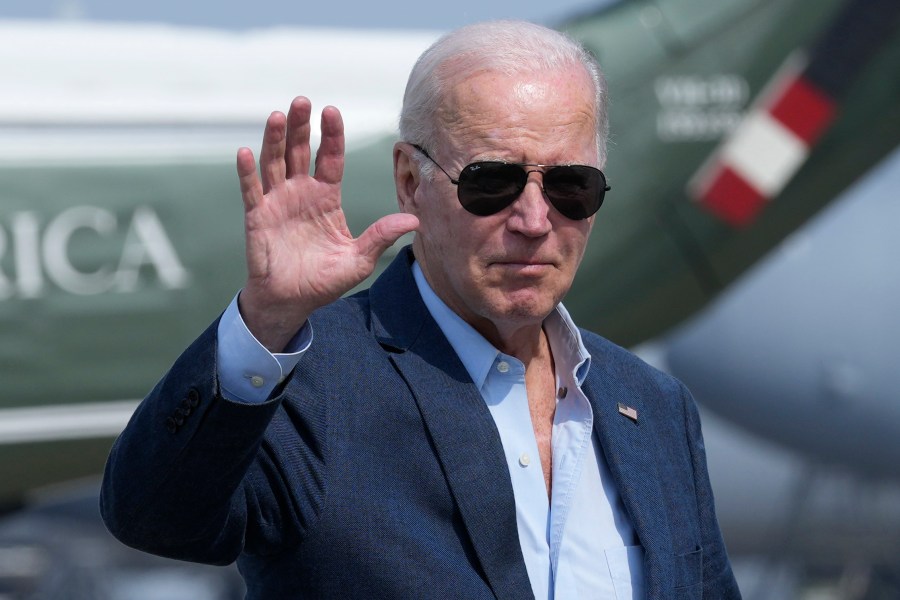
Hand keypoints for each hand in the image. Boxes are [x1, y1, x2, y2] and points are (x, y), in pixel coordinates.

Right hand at [236, 97, 418, 351]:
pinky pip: (251, 191)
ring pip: (274, 163)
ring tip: (278, 115)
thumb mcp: (359, 260)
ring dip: (274, 139)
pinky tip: (245, 152)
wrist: (292, 302)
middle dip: (302, 126)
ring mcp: (277, 202)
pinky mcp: (257, 217)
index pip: (330, 159)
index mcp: (326, 198)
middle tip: (303, 101)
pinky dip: (247, 172)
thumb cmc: (324, 281)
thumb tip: (415, 220)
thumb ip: (381, 237)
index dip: (331, 136)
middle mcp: (301, 193)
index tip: (332, 111)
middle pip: (300, 151)